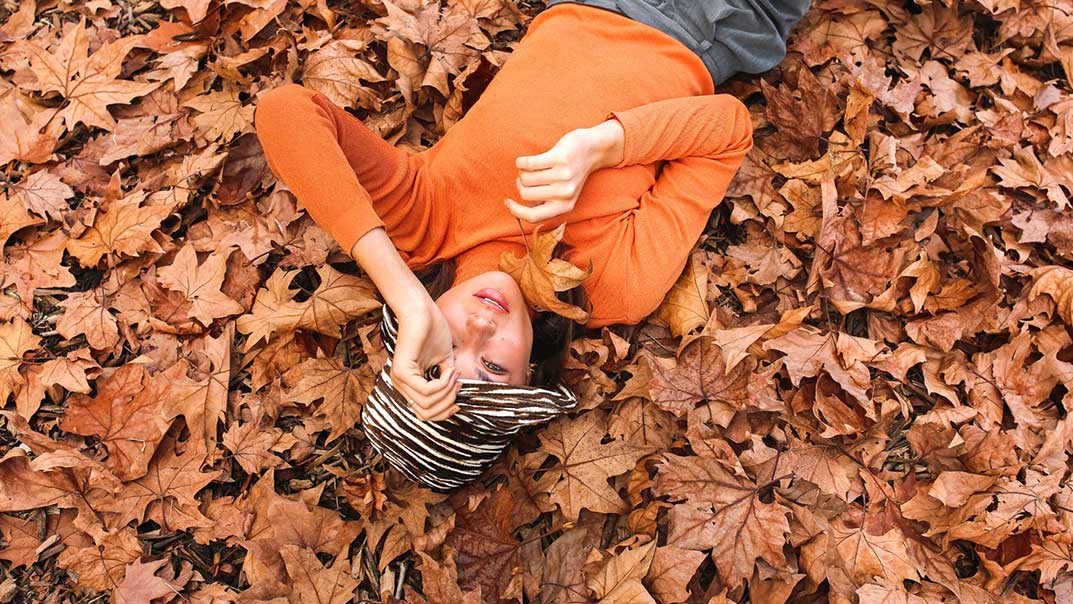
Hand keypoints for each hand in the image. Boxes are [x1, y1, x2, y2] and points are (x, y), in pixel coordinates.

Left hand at [389, 296, 460, 420]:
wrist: (422, 311)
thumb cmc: (433, 331)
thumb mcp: (444, 363)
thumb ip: (446, 383)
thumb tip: (455, 401)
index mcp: (409, 385)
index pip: (424, 414)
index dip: (443, 413)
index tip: (458, 403)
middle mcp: (401, 385)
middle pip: (426, 414)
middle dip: (448, 403)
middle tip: (457, 383)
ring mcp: (399, 379)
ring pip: (427, 404)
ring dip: (447, 391)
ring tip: (454, 373)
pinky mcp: (402, 371)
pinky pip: (426, 390)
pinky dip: (442, 383)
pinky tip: (449, 370)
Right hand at [506, 120, 623, 222]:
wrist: (593, 149)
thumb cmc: (572, 172)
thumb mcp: (564, 194)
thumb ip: (546, 204)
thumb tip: (517, 209)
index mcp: (565, 206)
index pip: (533, 217)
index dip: (516, 211)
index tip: (507, 202)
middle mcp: (564, 194)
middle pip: (525, 193)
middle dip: (520, 184)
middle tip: (529, 176)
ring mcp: (562, 176)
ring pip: (525, 178)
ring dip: (523, 171)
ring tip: (533, 167)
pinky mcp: (559, 158)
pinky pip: (527, 163)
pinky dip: (521, 161)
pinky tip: (524, 160)